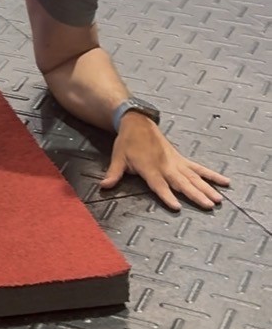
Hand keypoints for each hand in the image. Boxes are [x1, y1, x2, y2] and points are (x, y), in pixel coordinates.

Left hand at [100, 113, 229, 212]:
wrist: (137, 123)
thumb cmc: (127, 143)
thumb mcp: (118, 158)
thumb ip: (113, 174)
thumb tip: (103, 186)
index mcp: (149, 168)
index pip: (159, 185)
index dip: (167, 195)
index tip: (177, 205)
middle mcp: (166, 166)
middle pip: (182, 183)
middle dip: (195, 195)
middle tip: (208, 205)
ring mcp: (176, 162)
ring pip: (194, 177)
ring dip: (207, 188)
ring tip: (218, 200)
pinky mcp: (182, 159)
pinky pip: (199, 168)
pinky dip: (211, 175)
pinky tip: (224, 182)